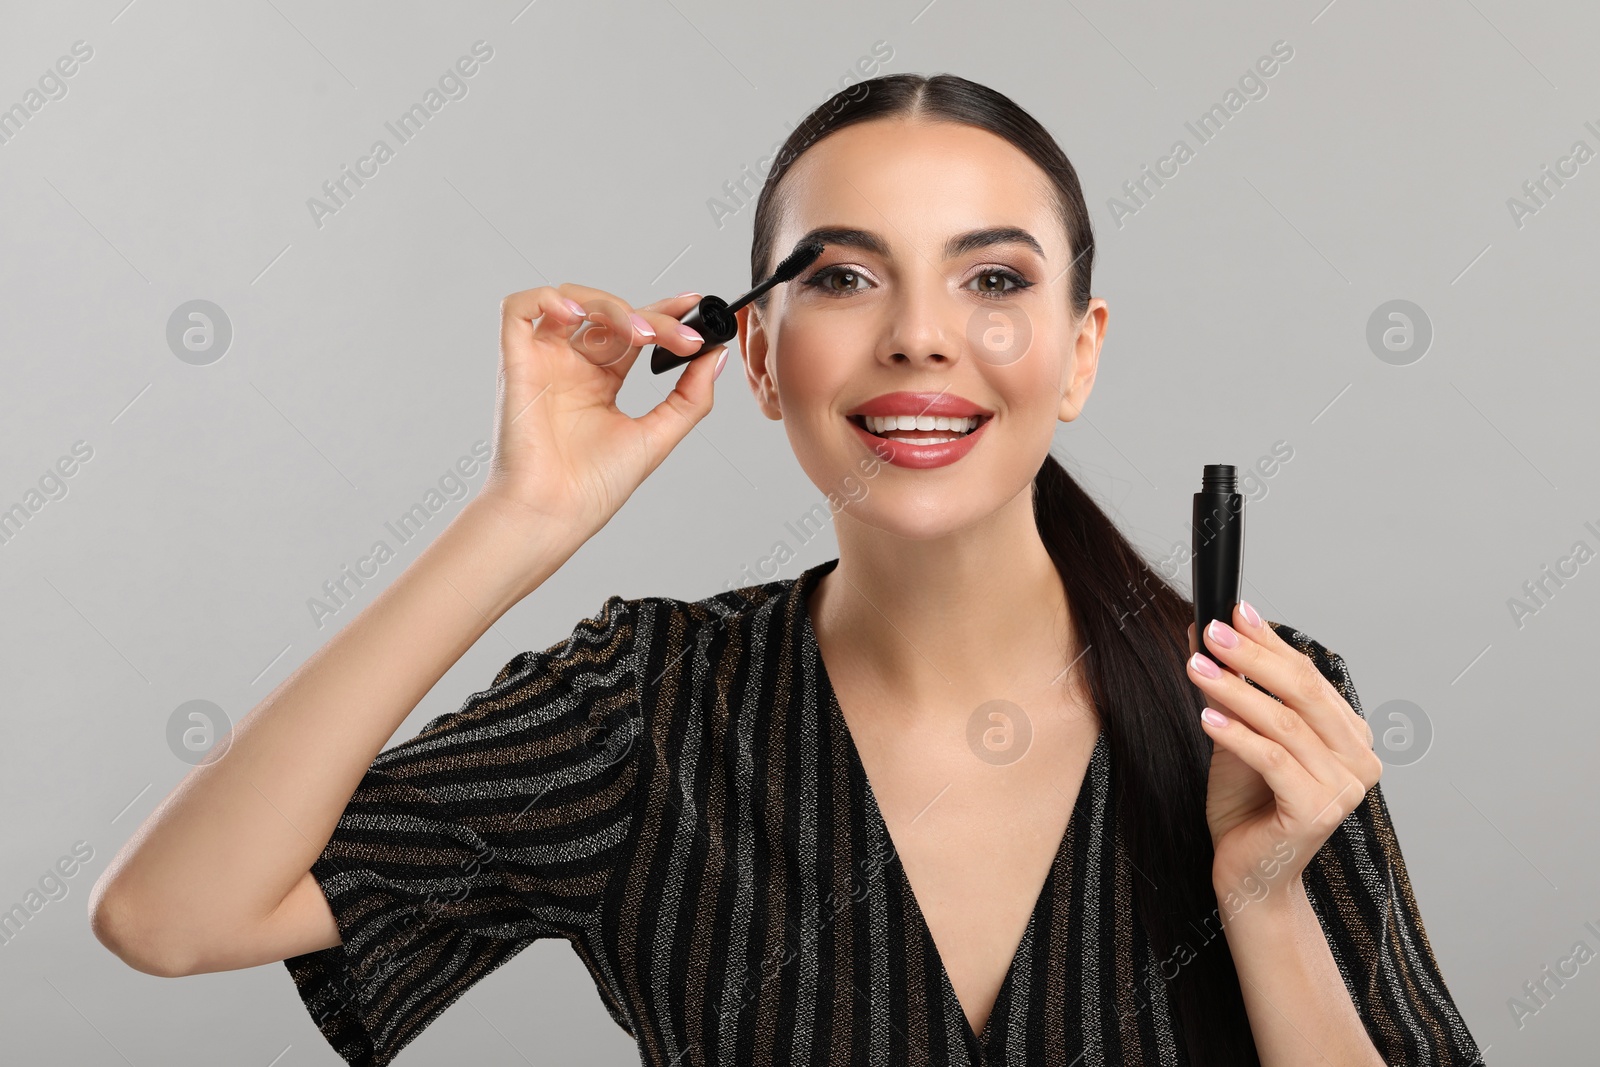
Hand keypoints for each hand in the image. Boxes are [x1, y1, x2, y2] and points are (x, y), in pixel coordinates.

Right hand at [480, 285, 725, 540]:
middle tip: (682, 339)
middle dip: (652, 317)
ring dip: (611, 306)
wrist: (554, 513)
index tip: (696, 304)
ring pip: (570, 299)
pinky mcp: (515, 361)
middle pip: (610, 314)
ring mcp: (543, 361)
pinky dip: (548, 297)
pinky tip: (579, 315)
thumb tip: (715, 356)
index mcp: (599, 383)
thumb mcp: (657, 437)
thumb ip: (690, 397)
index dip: (663, 310)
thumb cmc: (592, 487)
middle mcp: (571, 367)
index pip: (632, 330)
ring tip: (641, 335)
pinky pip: (518, 308)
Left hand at [1186, 606, 1382, 901]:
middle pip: (1303, 692)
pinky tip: (1206, 717)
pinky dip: (1238, 735)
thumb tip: (1205, 635)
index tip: (1233, 611)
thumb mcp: (1236, 736)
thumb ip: (1232, 691)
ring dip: (1235, 691)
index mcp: (1349, 735)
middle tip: (1211, 631)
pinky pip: (1274, 760)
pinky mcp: (1317, 811)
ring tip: (1196, 668)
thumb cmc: (1248, 807)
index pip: (1308, 676)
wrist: (1248, 873)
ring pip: (1285, 723)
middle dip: (1253, 657)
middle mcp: (1359, 758)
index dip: (1269, 642)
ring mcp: (1343, 787)